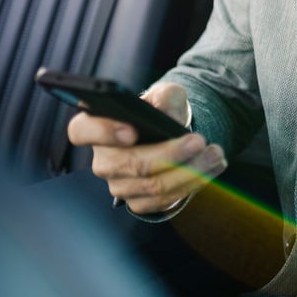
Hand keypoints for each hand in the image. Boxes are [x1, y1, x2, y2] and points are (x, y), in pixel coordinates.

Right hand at [67, 81, 226, 213]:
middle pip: (130, 163)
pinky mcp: (137, 202)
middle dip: (170, 154)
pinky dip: (192, 184)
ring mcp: (118, 184)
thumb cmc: (161, 111)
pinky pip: (164, 200)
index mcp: (96, 126)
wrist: (172, 134)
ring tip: (215, 153)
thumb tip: (165, 112)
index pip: (81, 131)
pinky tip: (211, 168)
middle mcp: (103, 158)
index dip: (103, 132)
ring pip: (152, 185)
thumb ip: (165, 97)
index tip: (132, 130)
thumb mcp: (166, 95)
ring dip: (190, 171)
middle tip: (199, 141)